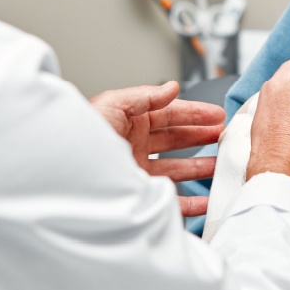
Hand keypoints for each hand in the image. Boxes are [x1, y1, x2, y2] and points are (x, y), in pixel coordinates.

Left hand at [89, 81, 224, 215]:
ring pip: (178, 169)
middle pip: (176, 141)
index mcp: (129, 122)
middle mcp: (134, 147)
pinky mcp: (138, 197)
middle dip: (202, 137)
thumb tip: (172, 88)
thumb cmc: (80, 137)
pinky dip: (192, 202)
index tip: (218, 114)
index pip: (169, 115)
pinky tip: (207, 199)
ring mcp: (137, 173)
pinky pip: (172, 201)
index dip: (195, 113)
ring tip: (223, 165)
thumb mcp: (112, 105)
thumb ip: (145, 96)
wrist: (62, 176)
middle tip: (227, 137)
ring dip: (202, 167)